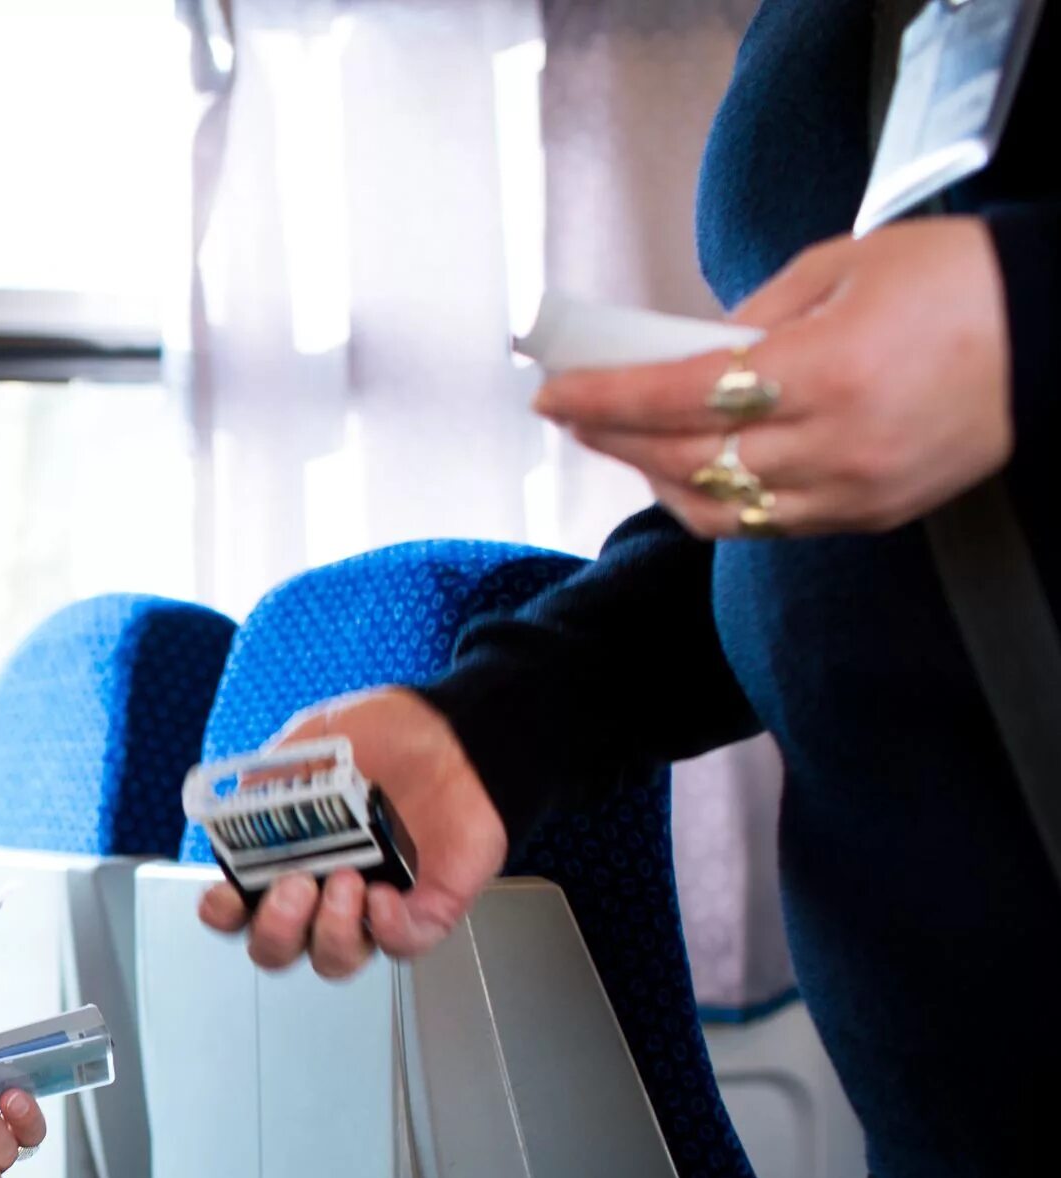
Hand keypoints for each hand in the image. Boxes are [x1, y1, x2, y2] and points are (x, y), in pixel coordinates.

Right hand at [196, 688, 505, 977]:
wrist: (459, 734)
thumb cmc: (390, 736)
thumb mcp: (317, 740)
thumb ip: (273, 772)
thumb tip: (237, 802)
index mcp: (289, 855)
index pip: (240, 908)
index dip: (225, 914)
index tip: (227, 893)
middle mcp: (323, 890)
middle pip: (278, 949)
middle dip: (275, 930)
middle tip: (294, 886)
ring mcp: (372, 905)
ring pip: (334, 961)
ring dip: (328, 933)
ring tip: (346, 880)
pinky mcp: (424, 911)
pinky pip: (399, 947)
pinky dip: (385, 930)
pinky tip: (384, 894)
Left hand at [535, 218, 1013, 537]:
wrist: (1058, 331)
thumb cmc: (958, 280)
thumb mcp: (842, 265)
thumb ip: (752, 316)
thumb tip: (684, 353)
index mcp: (826, 371)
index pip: (679, 397)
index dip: (605, 398)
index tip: (553, 391)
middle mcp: (835, 444)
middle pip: (686, 459)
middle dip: (615, 437)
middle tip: (572, 412)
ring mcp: (853, 492)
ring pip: (718, 508)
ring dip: (656, 477)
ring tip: (622, 441)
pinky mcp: (869, 517)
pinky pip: (765, 525)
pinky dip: (713, 501)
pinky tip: (687, 470)